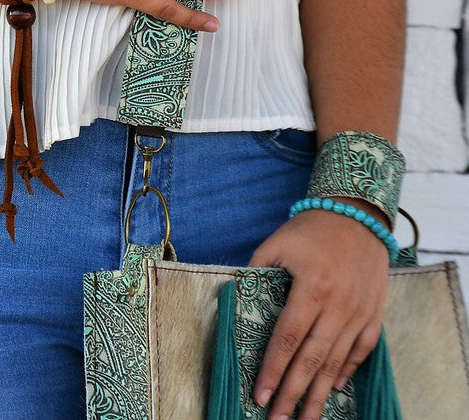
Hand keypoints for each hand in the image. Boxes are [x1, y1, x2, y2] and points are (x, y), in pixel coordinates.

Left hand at [249, 205, 388, 419]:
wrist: (357, 215)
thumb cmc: (312, 228)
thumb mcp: (277, 243)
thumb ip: (256, 271)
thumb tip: (239, 298)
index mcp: (312, 288)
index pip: (288, 338)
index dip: (273, 369)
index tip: (260, 396)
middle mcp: (338, 305)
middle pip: (312, 359)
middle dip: (293, 394)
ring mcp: (360, 311)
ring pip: (337, 362)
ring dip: (319, 394)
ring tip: (306, 419)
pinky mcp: (375, 312)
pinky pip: (363, 350)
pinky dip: (348, 371)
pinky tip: (334, 390)